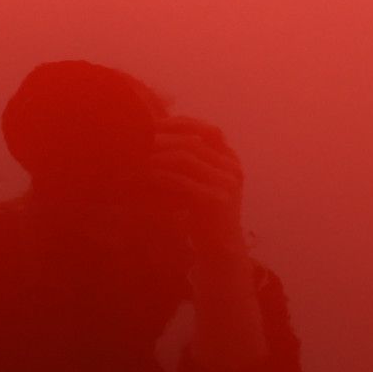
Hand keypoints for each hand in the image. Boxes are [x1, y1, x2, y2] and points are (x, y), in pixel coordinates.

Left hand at [146, 117, 247, 258]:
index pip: (206, 130)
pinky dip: (163, 177)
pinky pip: (185, 182)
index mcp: (229, 158)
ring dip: (160, 156)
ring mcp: (228, 182)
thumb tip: (159, 133)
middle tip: (140, 138)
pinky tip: (147, 176)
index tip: (152, 124)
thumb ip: (187, 160)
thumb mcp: (197, 180)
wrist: (219, 247)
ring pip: (188, 159)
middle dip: (165, 139)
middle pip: (194, 142)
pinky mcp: (218, 200)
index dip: (179, 124)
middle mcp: (232, 166)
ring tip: (140, 155)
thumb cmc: (202, 212)